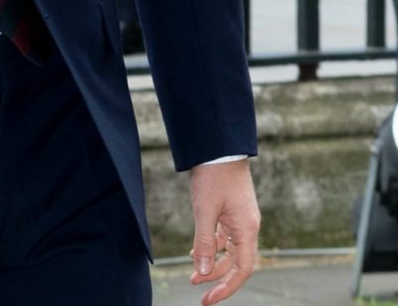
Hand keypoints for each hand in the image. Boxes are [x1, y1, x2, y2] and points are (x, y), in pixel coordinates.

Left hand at [188, 159, 259, 303]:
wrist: (219, 149)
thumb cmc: (213, 177)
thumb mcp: (204, 211)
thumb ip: (203, 242)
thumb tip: (200, 272)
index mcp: (247, 230)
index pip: (242, 269)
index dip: (227, 287)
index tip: (209, 299)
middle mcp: (247, 228)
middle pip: (236, 263)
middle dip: (217, 278)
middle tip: (197, 290)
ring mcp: (240, 221)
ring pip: (229, 252)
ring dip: (212, 264)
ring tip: (193, 275)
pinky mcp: (232, 213)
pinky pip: (224, 238)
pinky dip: (211, 248)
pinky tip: (195, 252)